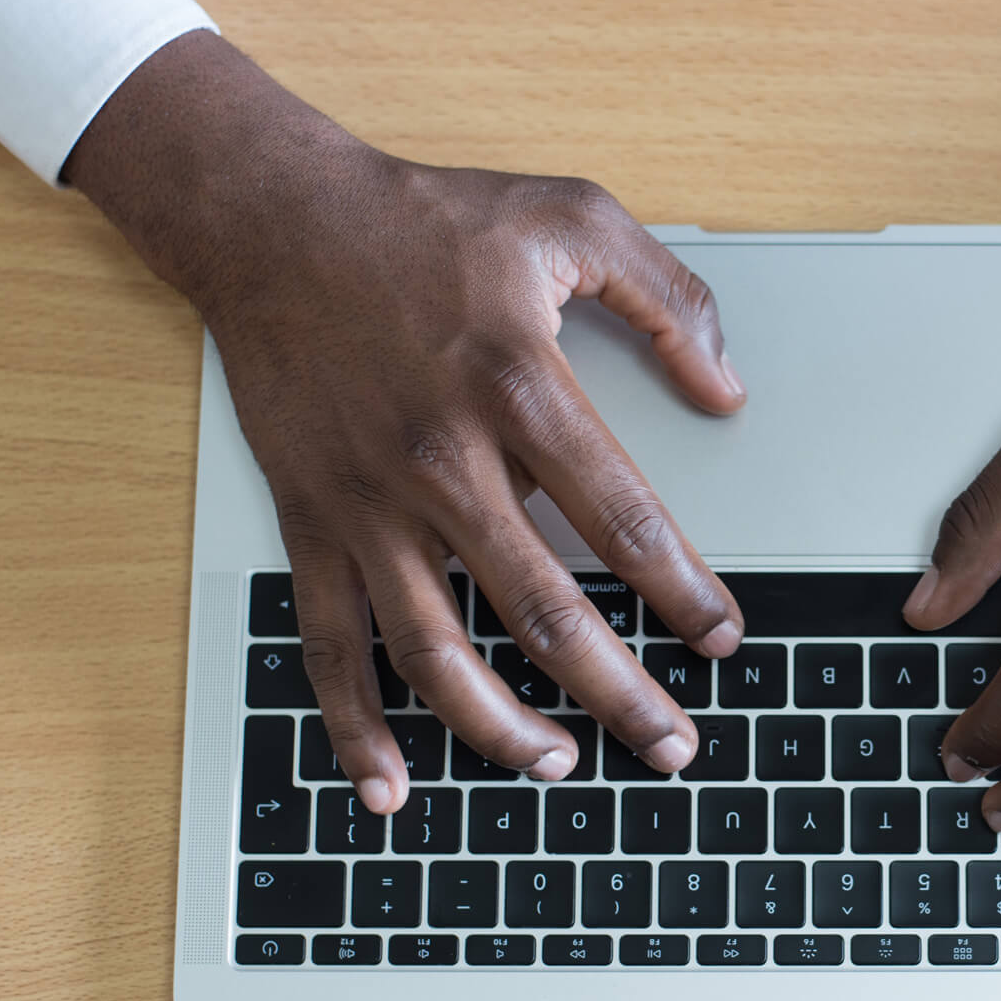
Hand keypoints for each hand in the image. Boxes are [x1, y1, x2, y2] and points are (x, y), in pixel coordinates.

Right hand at [67, 32, 745, 813]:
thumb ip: (667, 298)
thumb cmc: (425, 221)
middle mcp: (443, 462)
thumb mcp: (569, 215)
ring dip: (500, 728)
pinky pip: (330, 644)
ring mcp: (370, 505)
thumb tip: (728, 388)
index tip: (722, 637)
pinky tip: (390, 785)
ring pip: (437, 650)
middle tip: (673, 748)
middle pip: (545, 611)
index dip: (684, 592)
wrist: (271, 219)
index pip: (624, 521)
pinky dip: (353, 725)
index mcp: (519, 388)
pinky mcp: (312, 524)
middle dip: (620, 693)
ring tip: (562, 767)